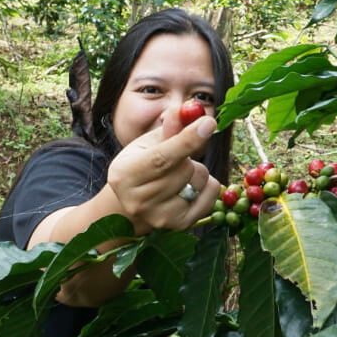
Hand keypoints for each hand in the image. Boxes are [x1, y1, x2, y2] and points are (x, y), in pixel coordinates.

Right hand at [106, 110, 219, 233]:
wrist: (135, 205)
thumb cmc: (142, 166)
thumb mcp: (147, 144)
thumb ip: (168, 129)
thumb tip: (185, 110)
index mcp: (125, 174)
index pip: (162, 157)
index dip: (187, 139)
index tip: (208, 123)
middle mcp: (139, 200)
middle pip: (185, 168)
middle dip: (189, 157)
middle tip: (177, 160)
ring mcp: (160, 217)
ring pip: (200, 180)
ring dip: (197, 171)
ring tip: (179, 176)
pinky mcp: (180, 225)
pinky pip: (211, 195)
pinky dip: (208, 186)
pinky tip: (190, 188)